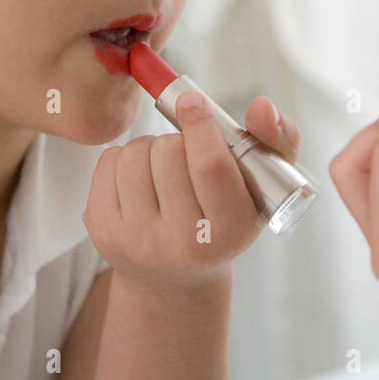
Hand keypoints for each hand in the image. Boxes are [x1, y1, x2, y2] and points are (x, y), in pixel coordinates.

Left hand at [83, 93, 298, 294]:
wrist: (174, 277)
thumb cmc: (225, 218)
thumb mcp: (261, 188)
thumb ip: (276, 141)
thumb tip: (262, 105)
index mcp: (229, 233)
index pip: (210, 166)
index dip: (201, 126)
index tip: (194, 103)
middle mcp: (182, 245)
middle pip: (169, 153)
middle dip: (178, 140)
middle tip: (187, 157)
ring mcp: (137, 240)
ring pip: (135, 153)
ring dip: (150, 147)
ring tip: (165, 169)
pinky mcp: (103, 231)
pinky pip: (108, 161)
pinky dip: (124, 157)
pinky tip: (141, 180)